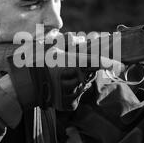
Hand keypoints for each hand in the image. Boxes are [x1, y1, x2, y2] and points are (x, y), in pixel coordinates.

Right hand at [7, 41, 123, 110]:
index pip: (96, 62)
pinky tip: (59, 89)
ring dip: (77, 81)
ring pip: (83, 86)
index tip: (119, 65)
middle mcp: (77, 78)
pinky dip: (70, 93)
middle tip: (70, 67)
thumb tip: (79, 39)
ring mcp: (74, 92)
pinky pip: (76, 98)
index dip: (109, 63)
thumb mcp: (50, 47)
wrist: (24, 85)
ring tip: (60, 79)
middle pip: (89, 74)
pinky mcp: (70, 104)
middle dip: (85, 70)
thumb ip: (67, 42)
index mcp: (74, 62)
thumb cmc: (36, 63)